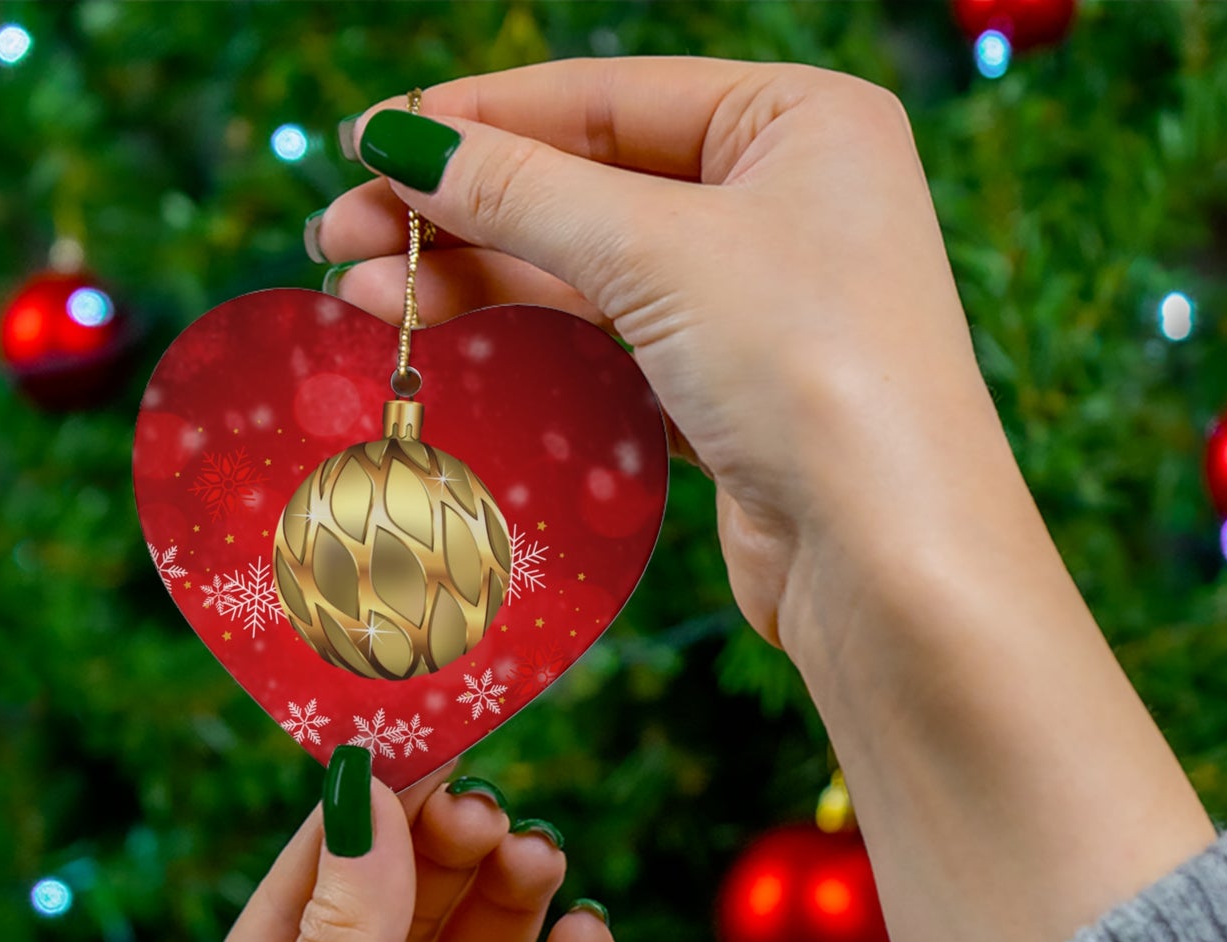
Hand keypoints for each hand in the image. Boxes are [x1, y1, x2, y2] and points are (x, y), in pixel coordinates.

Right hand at [313, 56, 1007, 652]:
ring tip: (360, 294)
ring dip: (480, 277)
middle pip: (589, 182)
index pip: (607, 97)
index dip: (478, 118)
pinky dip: (534, 336)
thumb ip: (522, 190)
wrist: (889, 559)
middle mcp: (787, 198)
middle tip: (338, 235)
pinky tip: (449, 334)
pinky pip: (614, 339)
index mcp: (800, 120)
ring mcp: (761, 299)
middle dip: (461, 208)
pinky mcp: (734, 388)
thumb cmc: (810, 370)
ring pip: (593, 267)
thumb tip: (400, 140)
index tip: (366, 140)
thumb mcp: (658, 252)